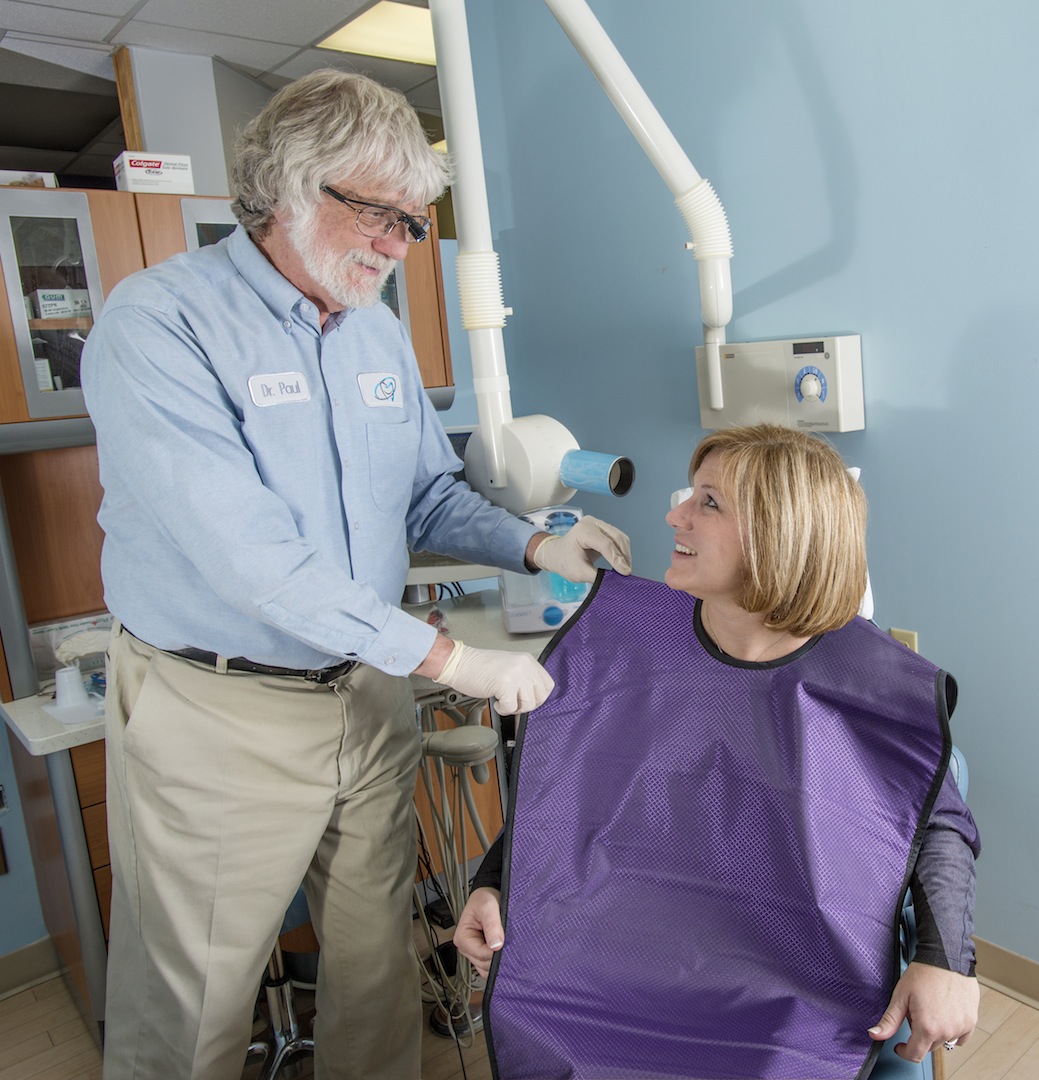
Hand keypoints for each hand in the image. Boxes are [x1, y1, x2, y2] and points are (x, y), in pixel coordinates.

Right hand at [433, 640, 553, 714]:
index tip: (525, 699)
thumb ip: (524, 678)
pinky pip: (511, 708)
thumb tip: (535, 699)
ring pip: (528, 704)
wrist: (459, 663)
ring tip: (502, 699)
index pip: (548, 685)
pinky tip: (495, 700)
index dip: (538, 697)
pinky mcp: (505, 683)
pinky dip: (502, 709)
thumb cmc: (479, 667)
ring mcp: (516, 674)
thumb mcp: (510, 667)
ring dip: (514, 708)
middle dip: (526, 704)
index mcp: (527, 660)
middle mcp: (524, 665)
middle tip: (512, 701)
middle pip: (541, 696)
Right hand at [453, 887, 503, 977]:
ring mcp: (474, 952)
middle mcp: (466, 948)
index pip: (481, 955)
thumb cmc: (485, 898)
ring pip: (487, 967)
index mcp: (462, 938)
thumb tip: (496, 945)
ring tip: (503, 940)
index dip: (495, 951)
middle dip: (497, 954)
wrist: (489, 895)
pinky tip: (503, 946)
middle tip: (505, 938)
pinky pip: (490, 965)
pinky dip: (498, 960)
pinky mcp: (482, 954)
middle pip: (484, 964)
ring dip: (498, 958)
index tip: (504, 941)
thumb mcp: (488, 907)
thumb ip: (492, 925)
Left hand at [532, 516, 631, 582]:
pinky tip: (622, 563)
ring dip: (625, 554)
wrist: (557, 554)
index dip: (617, 559)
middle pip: (616, 538)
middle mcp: (592, 523)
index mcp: (583, 530)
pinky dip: (622, 551)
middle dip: (624, 556)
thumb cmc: (564, 561)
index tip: (625, 572)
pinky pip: (618, 539)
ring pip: (620, 538)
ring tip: (625, 569)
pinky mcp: (603, 529)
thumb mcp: (579, 573)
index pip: (605, 544)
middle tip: (627, 572)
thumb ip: (598, 576)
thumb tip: (617, 580)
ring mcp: (598, 524)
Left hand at [867, 961, 979, 1060]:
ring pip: (944, 1041)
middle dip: (918, 1034)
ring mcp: (961, 1028)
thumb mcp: (900, 996)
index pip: (915, 1054)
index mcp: (928, 1028)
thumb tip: (875, 1035)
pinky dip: (951, 1031)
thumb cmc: (923, 974)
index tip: (899, 1045)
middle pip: (929, 1046)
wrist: (946, 957)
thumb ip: (889, 1020)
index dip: (903, 1051)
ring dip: (934, 1032)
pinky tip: (944, 1014)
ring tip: (930, 1009)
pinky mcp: (972, 1022)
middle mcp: (947, 1032)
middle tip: (914, 1012)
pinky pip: (960, 1037)